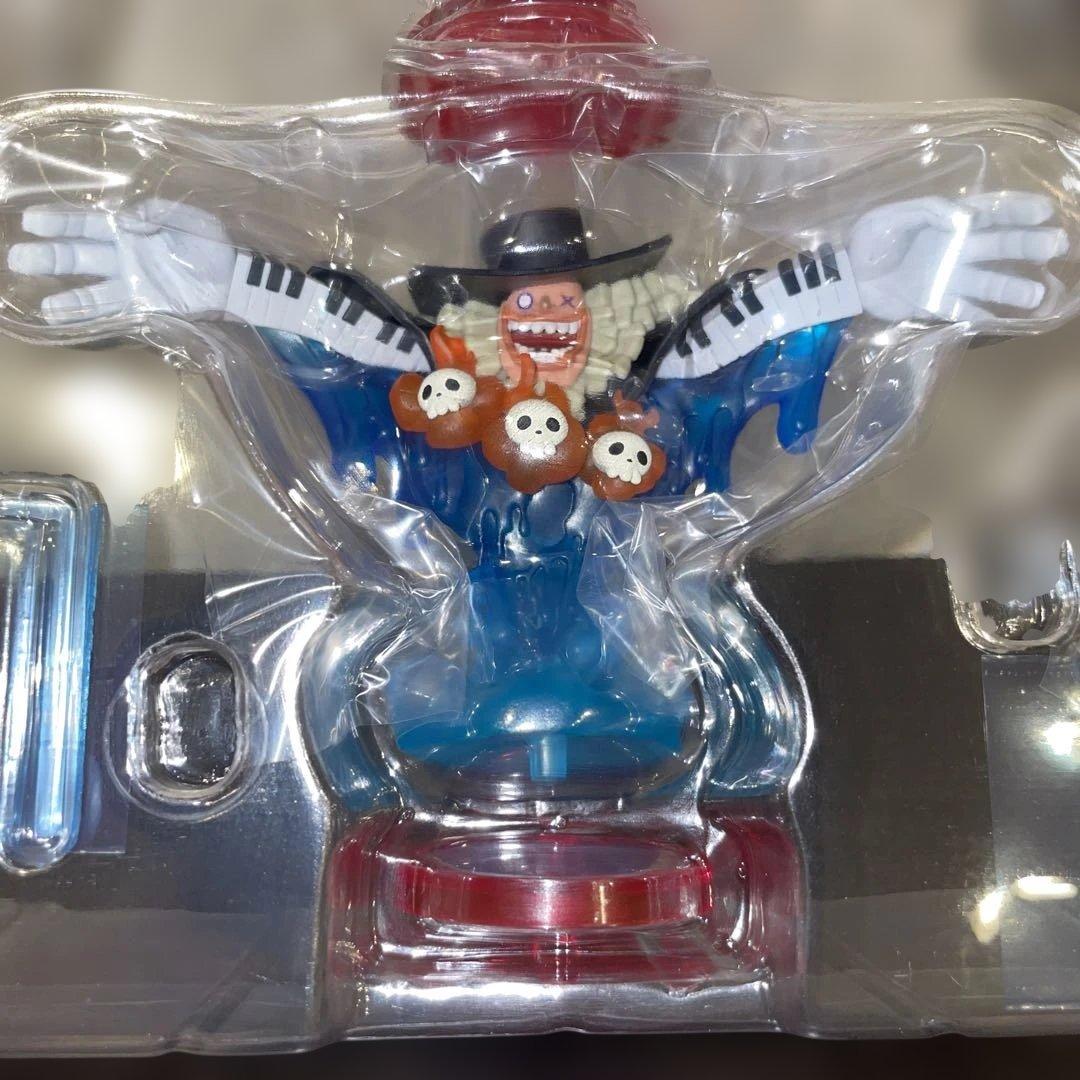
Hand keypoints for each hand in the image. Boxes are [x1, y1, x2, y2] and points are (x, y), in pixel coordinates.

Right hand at [7, 198, 235, 324]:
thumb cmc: (210, 244)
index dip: (60, 223)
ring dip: (70, 299)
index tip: (32, 222)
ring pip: (94, 292)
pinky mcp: (147, 308)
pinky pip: (116, 314)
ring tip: (45, 306)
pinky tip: (75, 322)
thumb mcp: (186, 217)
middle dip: (51, 258)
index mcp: (128, 230)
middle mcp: (123, 258)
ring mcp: (133, 285)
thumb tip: (129, 218)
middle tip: (20, 258)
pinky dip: (96, 319)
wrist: (234, 277)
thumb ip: (156, 213)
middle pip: (81, 257)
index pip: (88, 225)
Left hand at [848, 192, 1068, 324]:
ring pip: (987, 282)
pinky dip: (982, 317)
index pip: (990, 213)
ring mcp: (947, 279)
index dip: (1017, 211)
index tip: (1042, 212)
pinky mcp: (934, 304)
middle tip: (1056, 246)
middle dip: (1028, 246)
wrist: (846, 278)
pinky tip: (1003, 322)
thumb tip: (963, 217)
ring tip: (1037, 294)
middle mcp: (955, 250)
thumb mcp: (892, 216)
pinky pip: (963, 311)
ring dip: (1012, 288)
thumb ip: (928, 211)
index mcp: (948, 224)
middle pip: (998, 247)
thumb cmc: (869, 242)